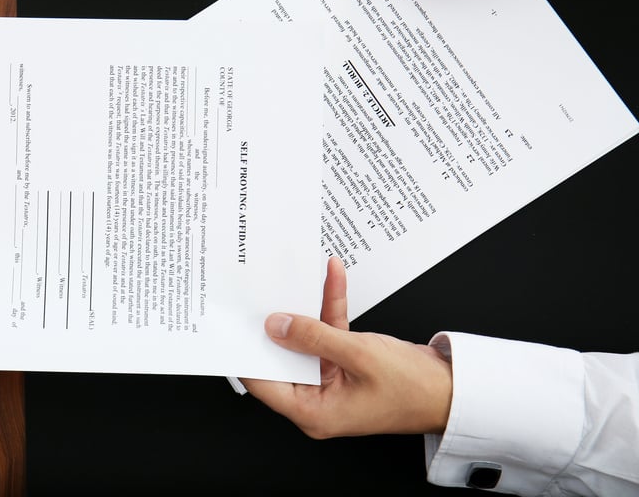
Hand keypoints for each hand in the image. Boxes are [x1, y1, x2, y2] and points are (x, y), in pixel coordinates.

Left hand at [240, 257, 452, 437]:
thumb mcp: (359, 355)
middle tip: (258, 292)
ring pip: (306, 339)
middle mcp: (318, 399)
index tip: (233, 325)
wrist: (454, 391)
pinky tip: (330, 276)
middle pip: (281, 357)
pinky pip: (330, 332)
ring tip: (292, 275)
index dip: (246, 354)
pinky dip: (330, 307)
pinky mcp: (346, 363)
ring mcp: (331, 380)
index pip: (263, 384)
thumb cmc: (415, 389)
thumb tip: (275, 325)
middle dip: (275, 322)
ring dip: (306, 307)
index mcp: (314, 412)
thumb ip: (314, 337)